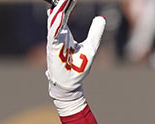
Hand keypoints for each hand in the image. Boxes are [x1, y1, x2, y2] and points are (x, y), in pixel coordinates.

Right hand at [45, 0, 104, 116]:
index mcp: (64, 33)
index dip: (67, 4)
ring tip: (62, 1)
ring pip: (54, 22)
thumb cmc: (78, 67)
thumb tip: (101, 17)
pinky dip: (55, 25)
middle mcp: (57, 35)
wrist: (72, 84)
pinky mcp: (54, 50)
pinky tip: (57, 16)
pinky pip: (54, 35)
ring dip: (58, 11)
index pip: (64, 14)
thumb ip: (95, 32)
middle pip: (58, 15)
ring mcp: (54, 42)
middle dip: (62, 4)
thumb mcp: (91, 46)